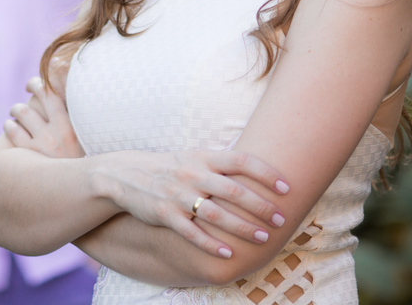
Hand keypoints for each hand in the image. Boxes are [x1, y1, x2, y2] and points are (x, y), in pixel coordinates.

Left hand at [4, 76, 83, 159]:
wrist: (70, 191)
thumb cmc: (75, 157)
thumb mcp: (83, 135)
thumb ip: (73, 111)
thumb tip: (67, 74)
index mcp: (78, 123)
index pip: (65, 88)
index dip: (54, 73)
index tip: (49, 70)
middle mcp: (64, 131)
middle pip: (43, 92)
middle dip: (34, 84)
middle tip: (30, 86)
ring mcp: (47, 143)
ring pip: (23, 111)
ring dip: (17, 108)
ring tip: (16, 110)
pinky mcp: (31, 155)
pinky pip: (13, 130)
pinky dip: (9, 125)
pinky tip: (10, 126)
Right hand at [91, 149, 290, 259]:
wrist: (124, 175)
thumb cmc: (169, 168)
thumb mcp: (193, 157)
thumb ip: (221, 165)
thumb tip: (258, 170)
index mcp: (202, 157)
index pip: (240, 160)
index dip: (265, 173)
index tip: (286, 187)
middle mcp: (192, 174)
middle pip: (233, 190)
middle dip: (260, 206)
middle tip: (280, 219)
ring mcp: (177, 194)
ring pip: (215, 213)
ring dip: (241, 227)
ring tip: (263, 238)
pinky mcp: (164, 214)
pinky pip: (191, 232)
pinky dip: (210, 243)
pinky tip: (228, 253)